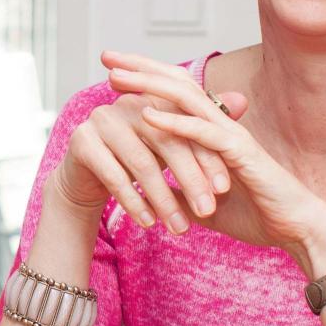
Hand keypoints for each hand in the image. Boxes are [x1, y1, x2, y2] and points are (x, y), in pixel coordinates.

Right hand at [49, 53, 249, 233]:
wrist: (86, 179)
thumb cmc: (136, 159)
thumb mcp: (172, 143)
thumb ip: (204, 124)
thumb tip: (243, 99)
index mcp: (154, 98)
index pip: (187, 126)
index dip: (207, 156)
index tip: (224, 189)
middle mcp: (128, 104)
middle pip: (168, 143)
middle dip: (190, 179)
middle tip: (207, 209)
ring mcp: (102, 120)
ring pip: (142, 163)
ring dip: (164, 199)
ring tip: (179, 227)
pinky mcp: (82, 142)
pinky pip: (114, 176)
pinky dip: (134, 202)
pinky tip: (149, 222)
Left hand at [102, 52, 325, 276]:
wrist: (299, 231)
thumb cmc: (259, 216)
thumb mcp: (204, 205)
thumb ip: (180, 192)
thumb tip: (153, 193)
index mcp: (215, 133)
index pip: (177, 95)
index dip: (146, 79)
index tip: (112, 70)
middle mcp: (223, 126)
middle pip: (178, 84)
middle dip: (141, 68)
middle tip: (106, 55)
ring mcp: (234, 137)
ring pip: (187, 99)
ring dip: (149, 86)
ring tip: (116, 78)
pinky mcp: (242, 155)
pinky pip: (204, 134)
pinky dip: (174, 123)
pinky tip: (147, 115)